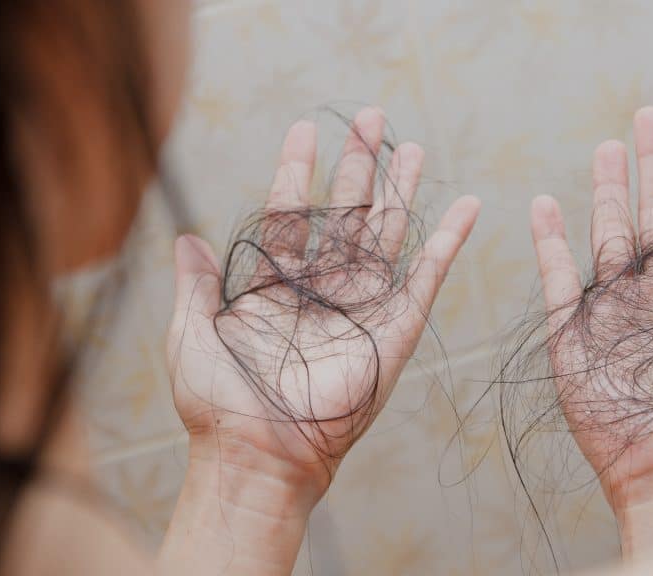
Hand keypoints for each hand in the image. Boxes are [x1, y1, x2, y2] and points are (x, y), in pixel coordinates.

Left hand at [164, 105, 478, 539]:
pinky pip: (428, 277)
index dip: (296, 170)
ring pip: (386, 234)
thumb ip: (195, 284)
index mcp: (274, 286)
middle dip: (358, 165)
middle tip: (371, 118)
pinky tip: (466, 207)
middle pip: (345, 213)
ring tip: (411, 146)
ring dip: (400, 191)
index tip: (304, 130)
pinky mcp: (395, 329)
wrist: (258, 454)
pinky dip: (448, 242)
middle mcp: (321, 290)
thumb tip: (186, 237)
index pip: (290, 213)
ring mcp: (360, 307)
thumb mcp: (191, 333)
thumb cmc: (218, 403)